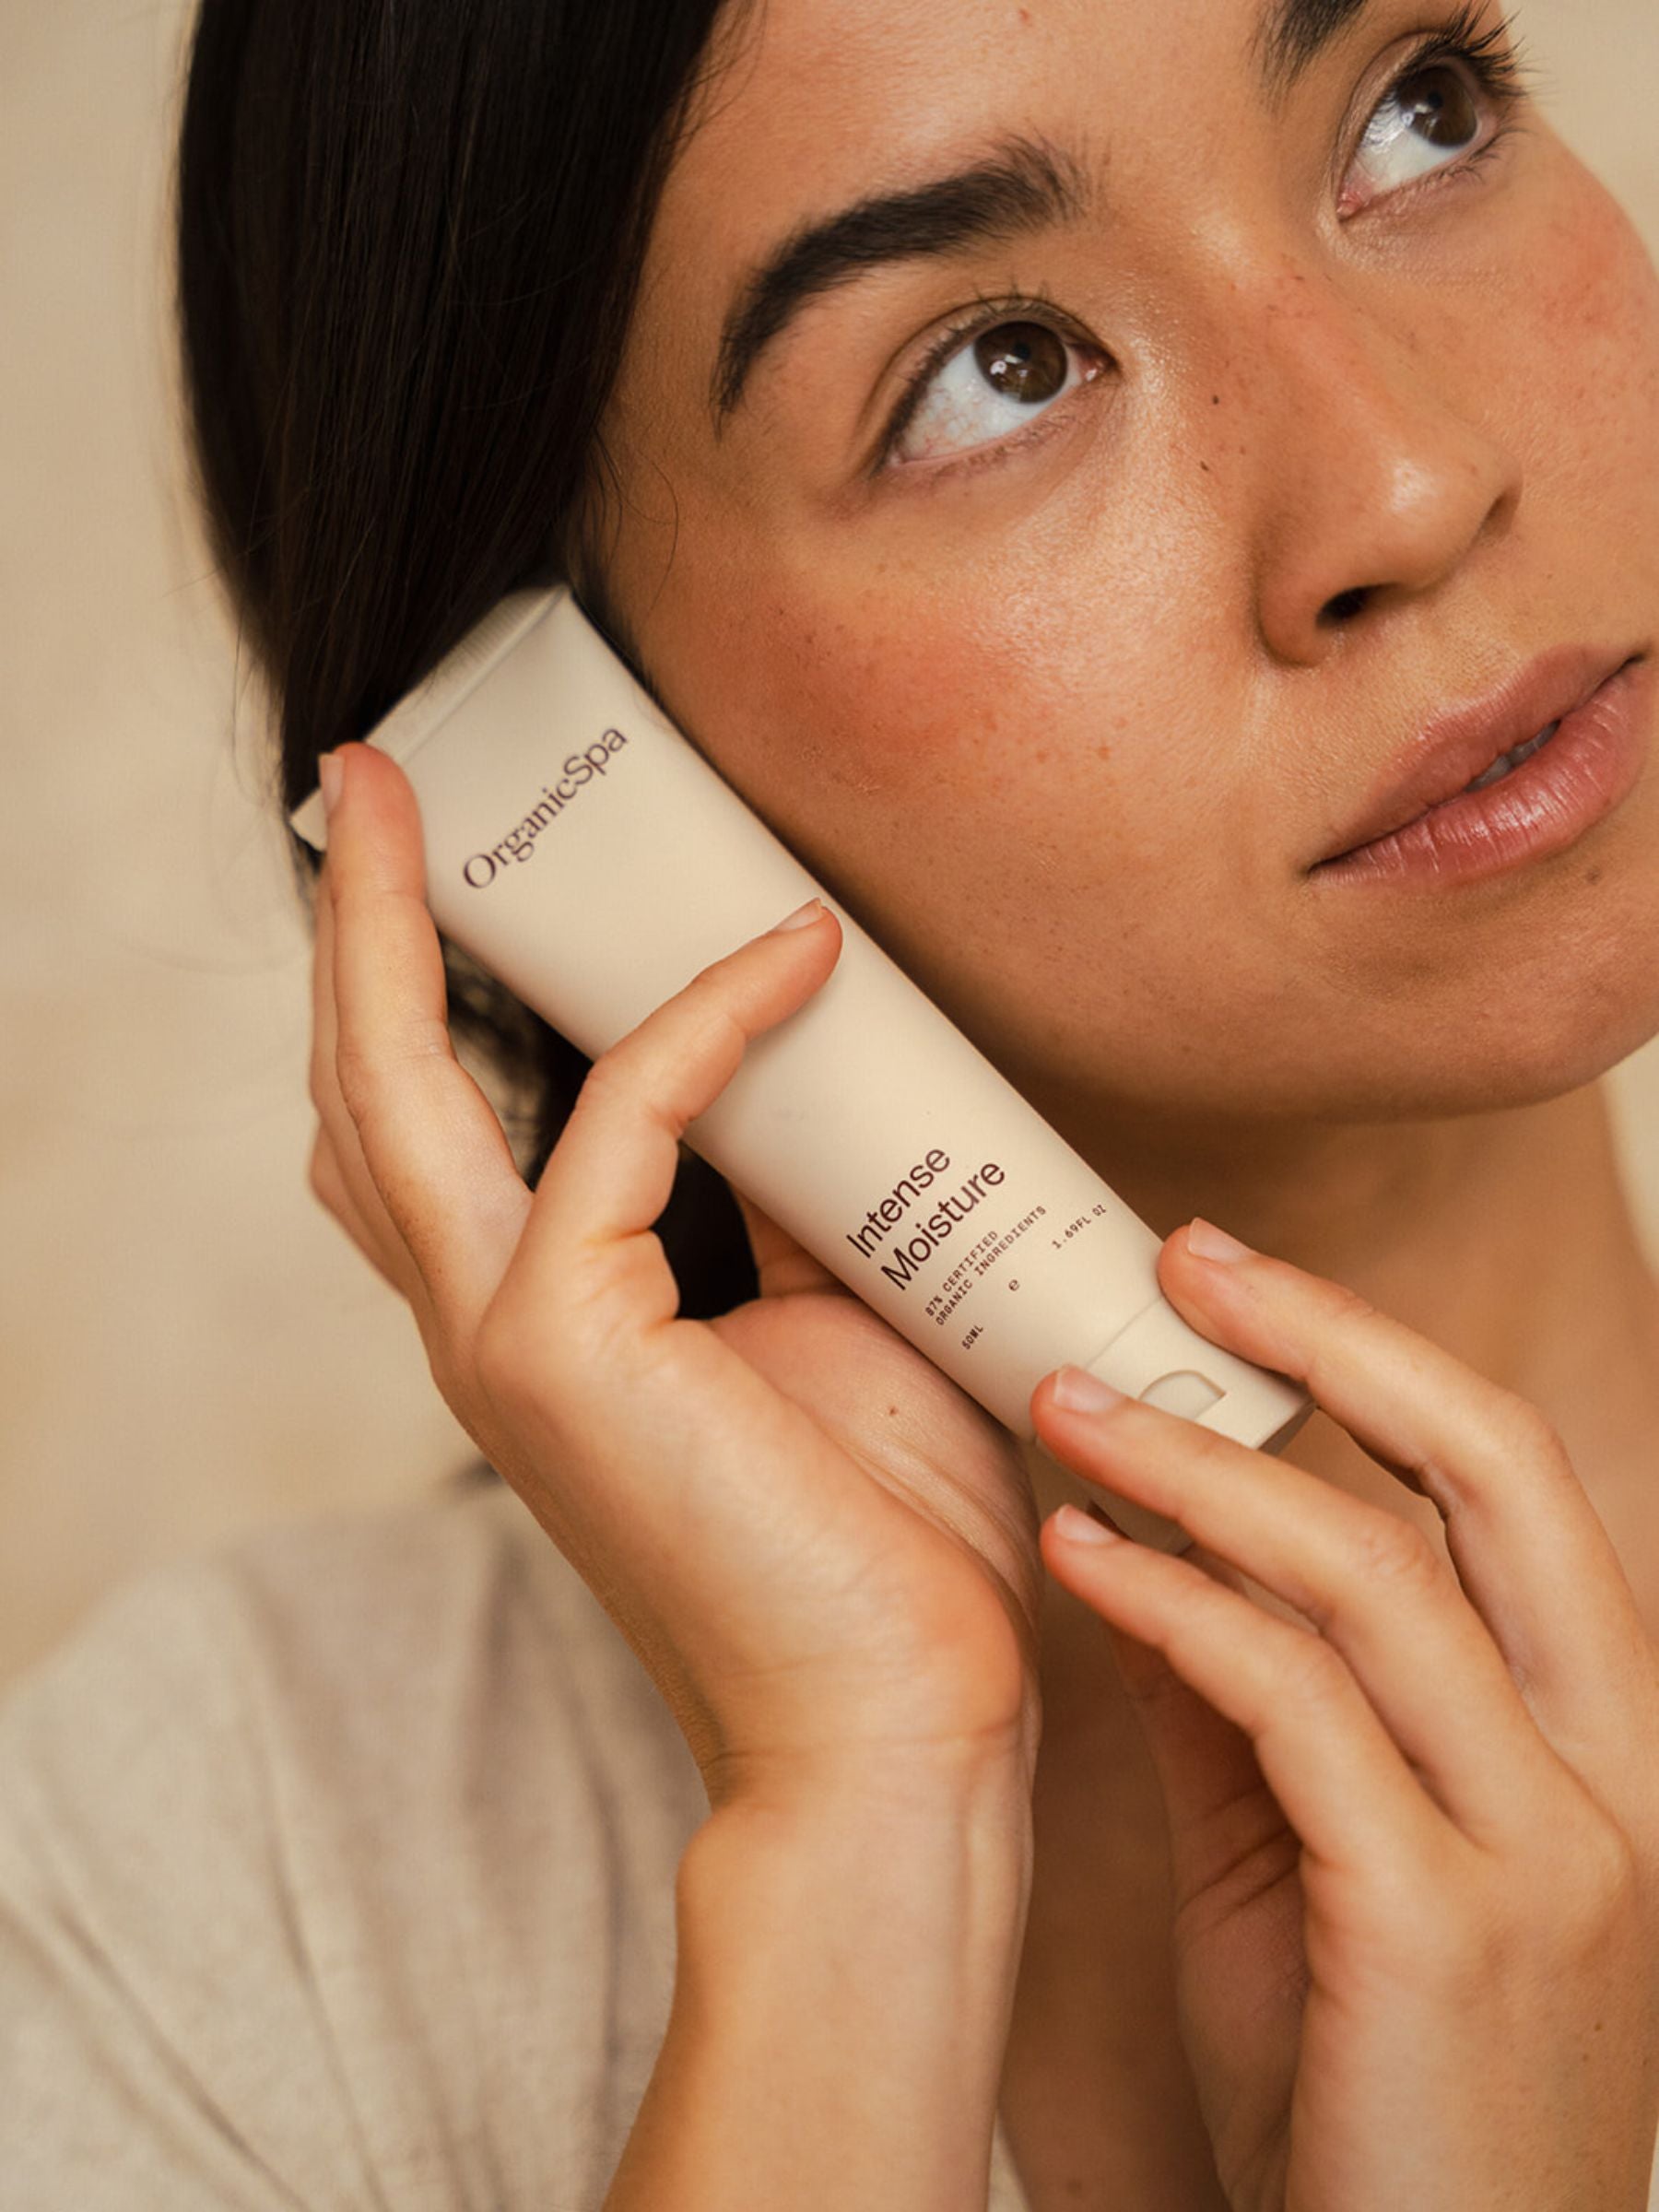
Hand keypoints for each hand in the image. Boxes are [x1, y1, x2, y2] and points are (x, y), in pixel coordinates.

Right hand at [307, 742, 1045, 1815]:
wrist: (897, 1722)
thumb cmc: (877, 1536)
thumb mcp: (828, 1317)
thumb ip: (778, 1194)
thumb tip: (795, 1058)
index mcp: (533, 1323)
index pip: (421, 1140)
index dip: (401, 1000)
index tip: (438, 866)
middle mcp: (484, 1325)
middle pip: (365, 1091)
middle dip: (354, 929)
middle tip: (369, 785)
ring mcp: (504, 1337)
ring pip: (400, 1088)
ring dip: (403, 929)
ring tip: (409, 800)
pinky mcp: (566, 1344)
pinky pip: (627, 1119)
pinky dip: (707, 1018)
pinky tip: (794, 950)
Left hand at [1033, 1224, 1658, 2211]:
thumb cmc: (1359, 2091)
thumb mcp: (1306, 1860)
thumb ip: (1246, 1698)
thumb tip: (1143, 1536)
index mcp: (1599, 1738)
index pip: (1514, 1479)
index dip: (1376, 1350)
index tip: (1235, 1276)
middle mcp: (1610, 1776)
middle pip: (1496, 1472)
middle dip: (1334, 1336)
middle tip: (1179, 1257)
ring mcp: (1547, 1855)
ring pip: (1379, 1576)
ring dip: (1199, 1466)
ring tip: (1060, 1404)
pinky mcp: (1444, 1932)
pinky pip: (1294, 1706)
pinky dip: (1172, 1605)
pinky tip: (1074, 1556)